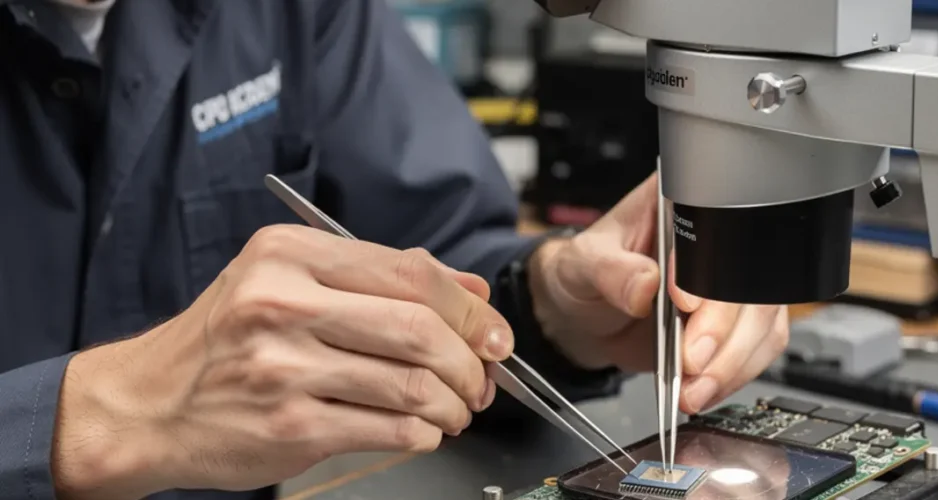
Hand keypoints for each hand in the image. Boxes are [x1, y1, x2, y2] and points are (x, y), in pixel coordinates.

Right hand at [51, 225, 511, 497]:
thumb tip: (473, 290)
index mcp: (290, 253)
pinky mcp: (289, 425)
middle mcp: (284, 302)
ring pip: (412, 384)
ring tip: (457, 409)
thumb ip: (381, 281)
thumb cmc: (224, 342)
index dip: (469, 308)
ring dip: (454, 403)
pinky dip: (423, 433)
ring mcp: (284, 367)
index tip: (494, 333)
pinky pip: (388, 429)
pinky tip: (423, 430)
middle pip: (420, 329)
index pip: (410, 273)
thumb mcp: (290, 282)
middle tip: (483, 380)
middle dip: (471, 362)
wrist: (146, 406)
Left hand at [530, 173, 789, 414]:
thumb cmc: (582, 275)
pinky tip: (703, 388)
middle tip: (691, 361)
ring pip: (763, 320)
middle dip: (724, 330)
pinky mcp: (733, 324)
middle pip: (750, 283)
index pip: (718, 230)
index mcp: (683, 206)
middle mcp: (717, 242)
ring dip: (732, 362)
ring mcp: (729, 286)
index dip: (710, 272)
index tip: (684, 305)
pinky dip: (733, 375)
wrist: (582, 316)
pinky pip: (757, 349)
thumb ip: (611, 271)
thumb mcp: (583, 264)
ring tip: (695, 388)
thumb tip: (644, 284)